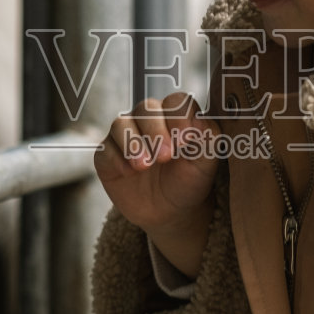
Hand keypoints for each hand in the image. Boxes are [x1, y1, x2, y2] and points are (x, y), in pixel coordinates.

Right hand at [96, 92, 219, 273]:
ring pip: (121, 124)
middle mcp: (149, 120)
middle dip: (155, 130)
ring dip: (133, 143)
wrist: (171, 212)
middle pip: (146, 108)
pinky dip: (117, 159)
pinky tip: (130, 173)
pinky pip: (106, 149)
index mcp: (175, 116)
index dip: (179, 116)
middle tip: (166, 156)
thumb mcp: (206, 162)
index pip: (175, 101)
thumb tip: (196, 121)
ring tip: (144, 165)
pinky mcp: (108, 156)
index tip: (185, 140)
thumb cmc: (190, 181)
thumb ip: (208, 138)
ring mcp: (126, 136)